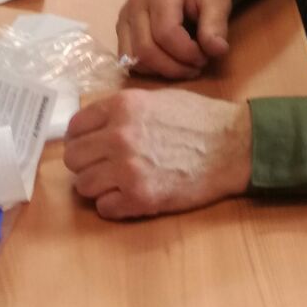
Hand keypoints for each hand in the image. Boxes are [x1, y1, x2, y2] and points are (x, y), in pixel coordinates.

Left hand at [64, 89, 251, 219]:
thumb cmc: (199, 119)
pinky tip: (132, 195)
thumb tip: (94, 126)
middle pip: (73, 158)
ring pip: (83, 186)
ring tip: (121, 181)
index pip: (75, 128)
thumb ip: (123, 111)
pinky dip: (115, 204)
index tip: (91, 146)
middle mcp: (119, 136)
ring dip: (99, 186)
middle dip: (87, 163)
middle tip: (106, 166)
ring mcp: (127, 169)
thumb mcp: (158, 99)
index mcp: (123, 106)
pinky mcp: (140, 197)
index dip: (82, 138)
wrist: (233, 145)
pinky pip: (104, 208)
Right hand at [115, 0, 231, 79]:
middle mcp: (136, 4)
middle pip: (146, 50)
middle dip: (174, 67)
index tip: (205, 57)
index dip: (187, 53)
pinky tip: (168, 64)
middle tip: (196, 66)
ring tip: (184, 66)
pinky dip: (149, 69)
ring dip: (161, 71)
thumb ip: (216, 24)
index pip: (166, 33)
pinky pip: (128, 60)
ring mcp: (124, 18)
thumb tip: (217, 50)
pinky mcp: (121, 31)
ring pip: (134, 59)